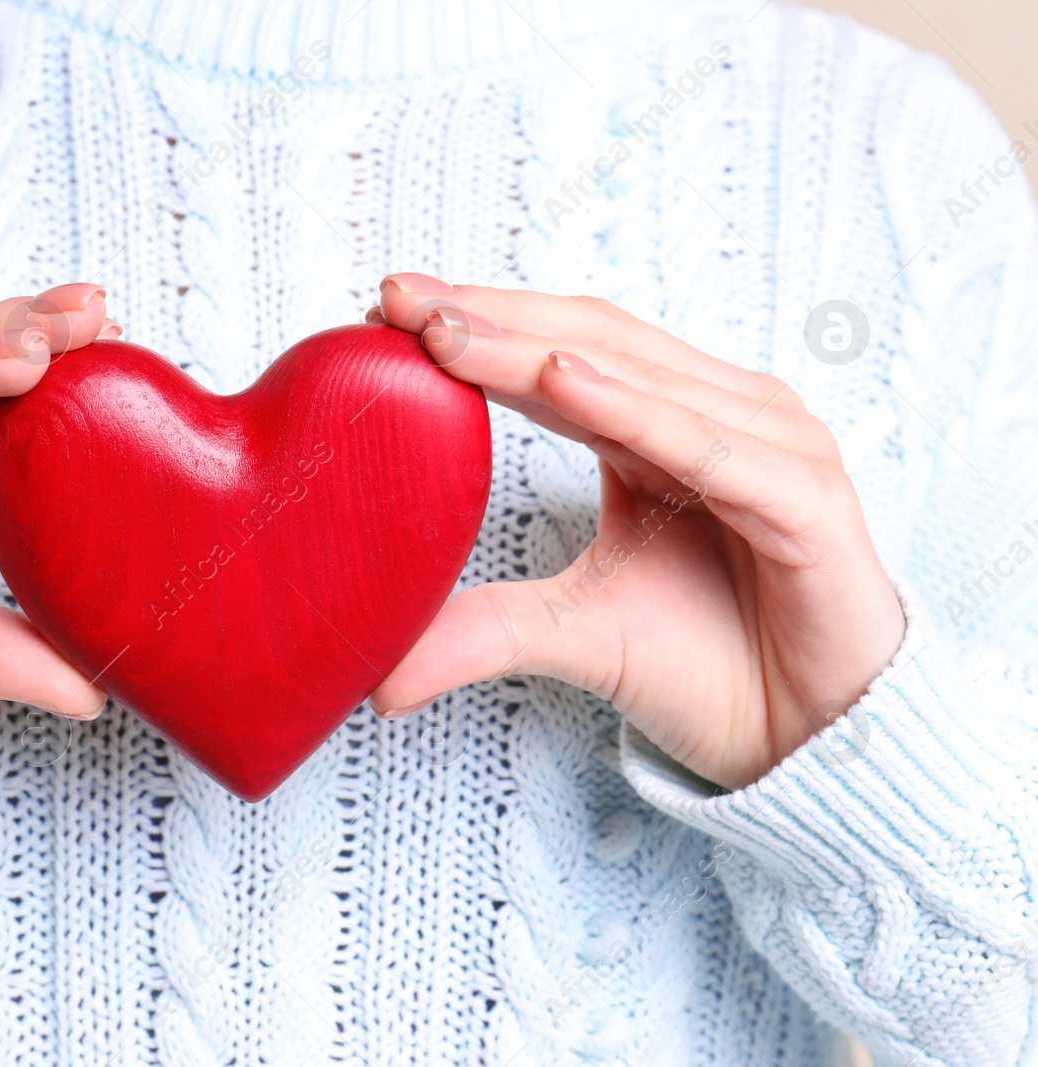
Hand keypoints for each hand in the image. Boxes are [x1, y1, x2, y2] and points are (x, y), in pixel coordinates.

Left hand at [367, 275, 904, 789]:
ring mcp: (766, 445)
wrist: (815, 741)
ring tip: (450, 330)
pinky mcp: (804, 498)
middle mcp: (712, 415)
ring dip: (539, 348)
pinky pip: (708, 447)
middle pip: (587, 341)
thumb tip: (376, 676)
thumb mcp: (572, 633)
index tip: (384, 311)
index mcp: (654, 428)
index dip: (475, 327)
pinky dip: (637, 410)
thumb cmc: (709, 662)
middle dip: (489, 317)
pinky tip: (561, 377)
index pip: (555, 352)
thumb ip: (481, 630)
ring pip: (639, 379)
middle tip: (400, 300)